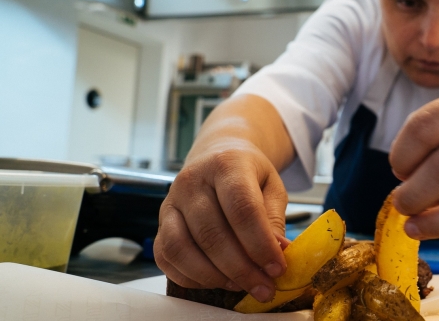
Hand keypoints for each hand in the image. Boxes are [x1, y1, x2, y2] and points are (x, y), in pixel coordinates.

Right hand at [154, 141, 288, 301]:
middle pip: (212, 234)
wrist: (217, 153)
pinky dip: (190, 277)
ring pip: (182, 248)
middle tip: (264, 287)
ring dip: (213, 276)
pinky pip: (166, 257)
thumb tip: (278, 252)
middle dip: (241, 269)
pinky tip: (216, 280)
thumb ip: (274, 219)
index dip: (260, 243)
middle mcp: (193, 181)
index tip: (277, 267)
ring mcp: (170, 202)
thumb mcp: (272, 186)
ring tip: (240, 285)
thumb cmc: (248, 172)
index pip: (242, 208)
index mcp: (227, 164)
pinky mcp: (158, 222)